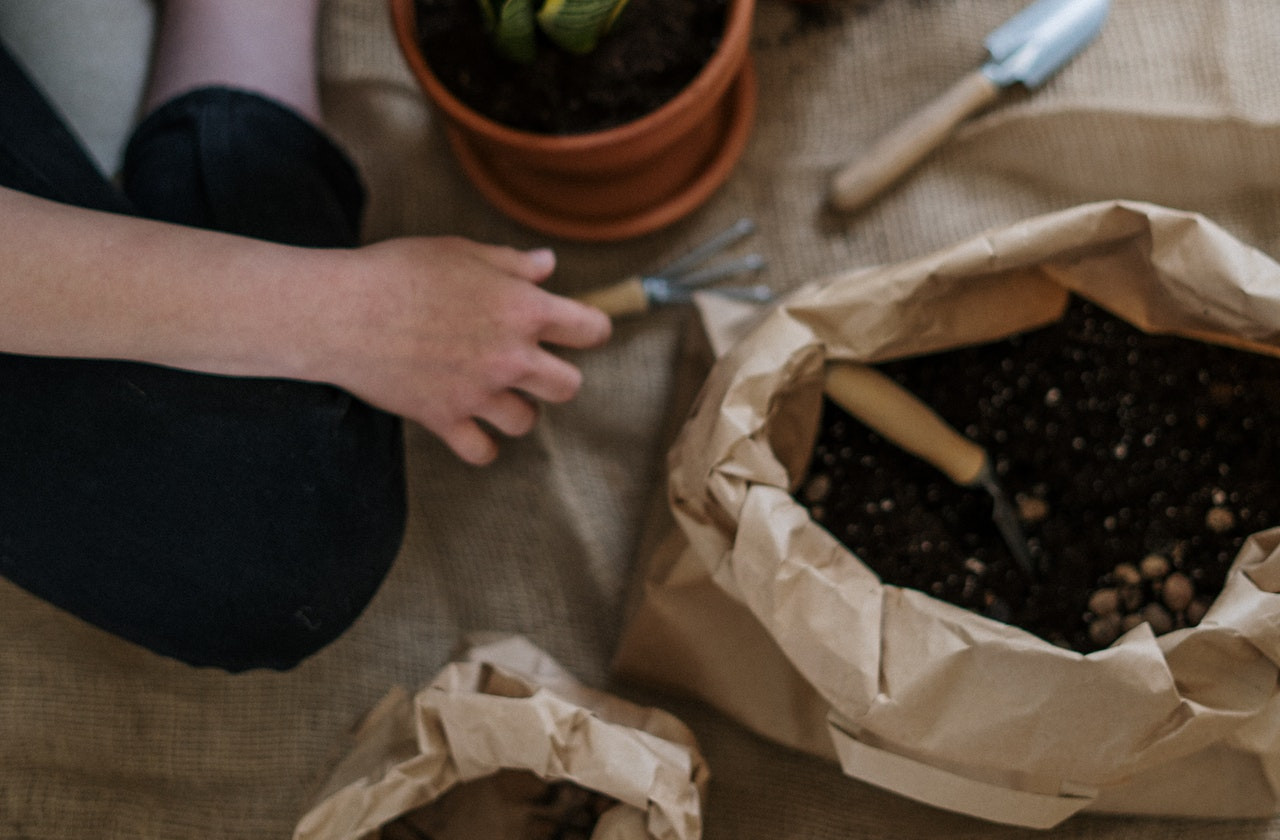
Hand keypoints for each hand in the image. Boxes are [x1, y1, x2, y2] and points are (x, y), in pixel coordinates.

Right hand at [315, 236, 611, 464]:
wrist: (340, 310)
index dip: (590, 329)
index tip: (577, 331)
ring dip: (516, 409)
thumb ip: (512, 264)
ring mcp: (478, 393)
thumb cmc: (400, 270)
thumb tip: (548, 265)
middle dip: (555, 376)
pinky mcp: (444, 419)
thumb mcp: (462, 253)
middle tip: (531, 366)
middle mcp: (510, 356)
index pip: (590, 330)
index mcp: (523, 309)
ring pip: (526, 421)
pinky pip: (483, 452)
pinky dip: (480, 445)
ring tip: (494, 393)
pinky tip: (471, 427)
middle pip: (568, 386)